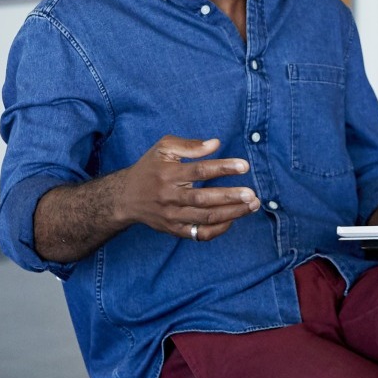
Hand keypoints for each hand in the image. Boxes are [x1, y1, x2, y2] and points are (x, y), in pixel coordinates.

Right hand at [118, 135, 259, 240]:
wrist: (125, 198)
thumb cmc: (150, 169)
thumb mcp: (163, 149)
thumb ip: (189, 145)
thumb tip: (216, 144)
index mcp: (168, 174)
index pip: (199, 171)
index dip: (223, 168)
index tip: (244, 166)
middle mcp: (169, 197)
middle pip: (204, 199)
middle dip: (230, 197)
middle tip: (252, 194)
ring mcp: (172, 216)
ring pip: (205, 218)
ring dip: (232, 213)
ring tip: (252, 205)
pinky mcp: (174, 230)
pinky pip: (200, 234)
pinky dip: (219, 229)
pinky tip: (234, 218)